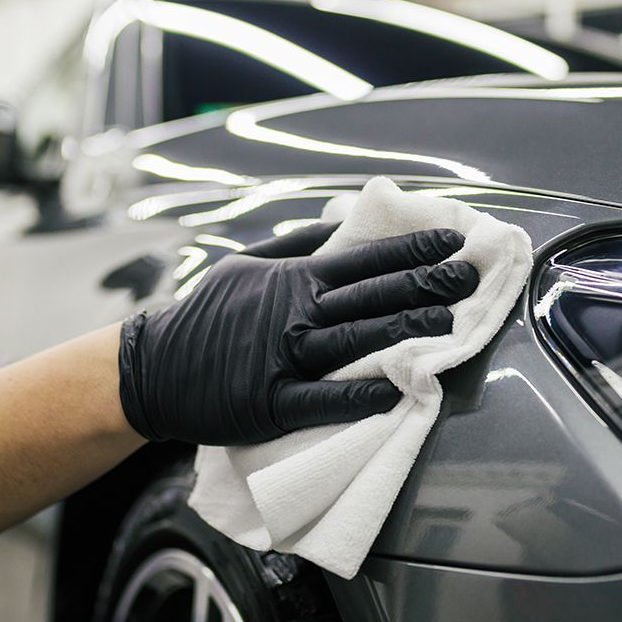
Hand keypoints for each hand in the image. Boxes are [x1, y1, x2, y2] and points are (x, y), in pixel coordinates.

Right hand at [117, 224, 477, 444]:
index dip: (413, 250)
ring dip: (407, 333)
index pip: (366, 259)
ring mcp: (284, 358)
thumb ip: (297, 245)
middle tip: (469, 279)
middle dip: (425, 286)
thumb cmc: (208, 316)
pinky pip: (325, 399)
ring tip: (451, 327)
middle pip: (372, 296)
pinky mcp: (272, 401)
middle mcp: (295, 314)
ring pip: (357, 341)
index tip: (454, 243)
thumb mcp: (246, 264)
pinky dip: (362, 394)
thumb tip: (343, 221)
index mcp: (294, 280)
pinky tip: (399, 390)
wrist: (153, 369)